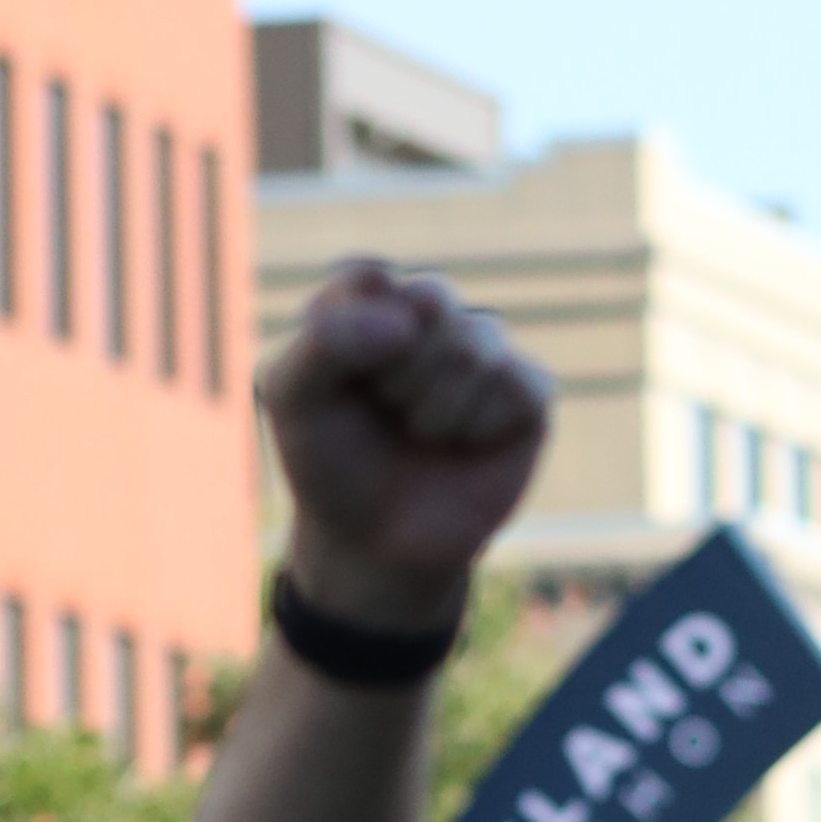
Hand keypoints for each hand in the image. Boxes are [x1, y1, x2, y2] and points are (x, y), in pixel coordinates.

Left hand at [261, 263, 550, 627]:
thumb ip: (326, 339)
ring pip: (476, 343)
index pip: (371, 275)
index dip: (353, 338)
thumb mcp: (292, 398)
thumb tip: (408, 325)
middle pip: (432, 297)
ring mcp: (485, 350)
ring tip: (421, 433)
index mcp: (373, 297)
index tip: (340, 384)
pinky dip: (479, 425)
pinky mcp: (528, 394)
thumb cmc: (331, 462)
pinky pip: (519, 382)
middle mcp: (433, 313)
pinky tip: (464, 446)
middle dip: (395, 372)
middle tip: (385, 410)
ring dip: (435, 406)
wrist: (374, 546)